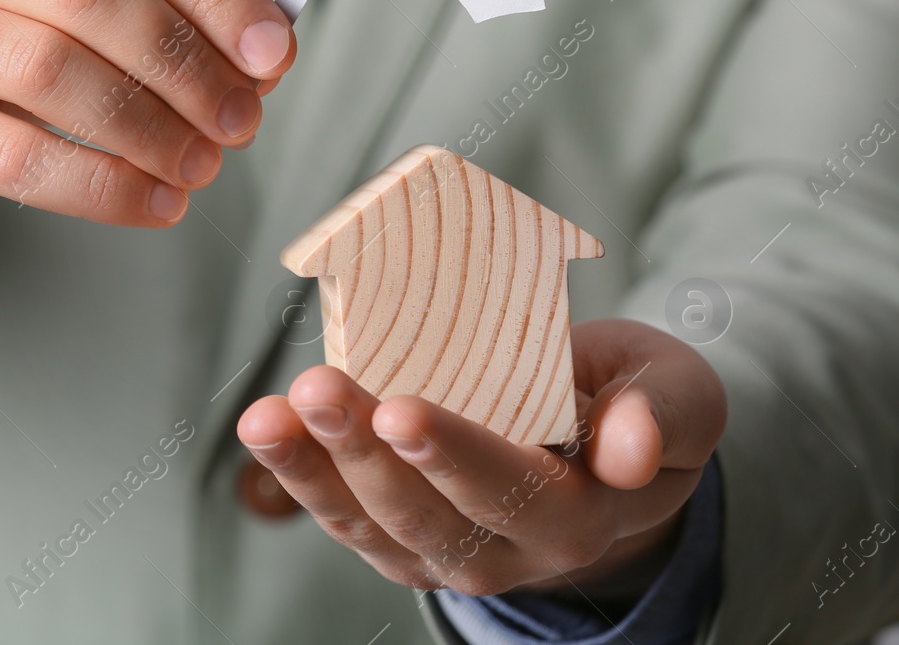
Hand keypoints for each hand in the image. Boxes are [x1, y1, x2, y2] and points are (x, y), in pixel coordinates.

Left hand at [236, 318, 726, 599]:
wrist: (604, 448)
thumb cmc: (634, 402)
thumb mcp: (677, 394)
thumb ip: (663, 415)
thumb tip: (631, 450)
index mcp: (583, 516)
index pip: (513, 494)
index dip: (454, 456)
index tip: (401, 409)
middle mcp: (511, 551)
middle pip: (426, 514)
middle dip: (362, 452)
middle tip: (317, 391)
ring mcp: (450, 552)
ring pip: (372, 523)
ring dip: (312, 468)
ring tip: (266, 418)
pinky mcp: (405, 539)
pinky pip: (346, 517)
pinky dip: (301, 476)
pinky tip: (268, 431)